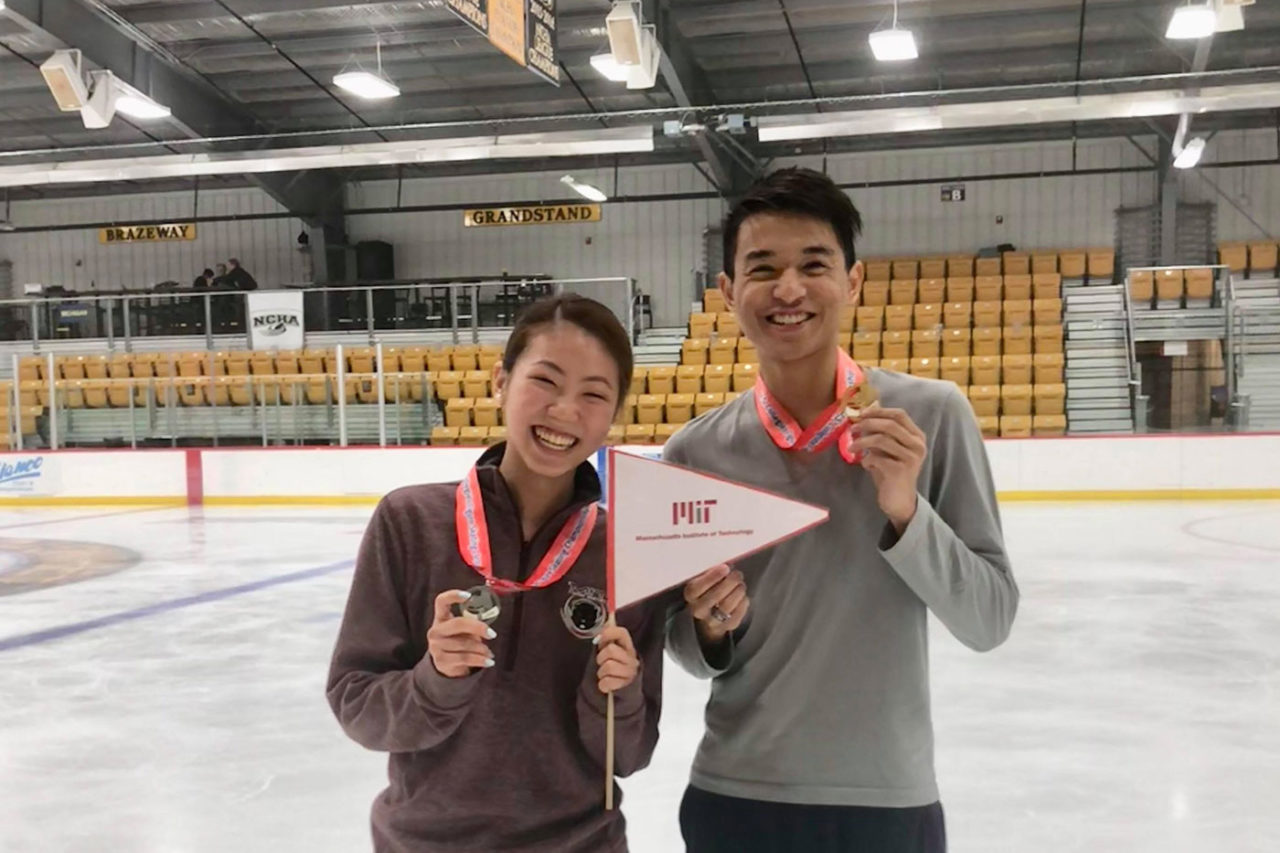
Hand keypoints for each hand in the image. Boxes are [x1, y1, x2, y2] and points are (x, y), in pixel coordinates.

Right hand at [427, 590, 495, 677]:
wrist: (445, 664)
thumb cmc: (457, 640)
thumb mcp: (461, 630)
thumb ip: (471, 622)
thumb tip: (488, 623)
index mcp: (441, 617)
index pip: (441, 601)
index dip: (453, 595)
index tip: (469, 596)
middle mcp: (435, 631)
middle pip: (458, 624)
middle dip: (478, 628)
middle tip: (492, 634)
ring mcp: (436, 647)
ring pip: (465, 644)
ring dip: (482, 648)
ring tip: (489, 652)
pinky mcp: (441, 662)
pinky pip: (465, 658)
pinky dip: (480, 660)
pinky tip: (489, 661)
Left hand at [594, 624, 639, 693]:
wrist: (622, 692)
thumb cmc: (613, 668)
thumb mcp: (611, 652)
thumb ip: (608, 638)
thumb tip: (605, 623)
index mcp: (628, 647)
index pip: (622, 633)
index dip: (609, 633)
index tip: (600, 639)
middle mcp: (631, 658)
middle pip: (611, 650)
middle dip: (601, 657)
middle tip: (602, 662)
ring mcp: (630, 672)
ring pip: (608, 666)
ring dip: (601, 672)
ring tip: (604, 674)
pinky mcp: (625, 686)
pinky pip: (606, 682)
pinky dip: (603, 685)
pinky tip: (606, 684)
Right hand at [683, 564, 748, 644]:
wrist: (709, 616)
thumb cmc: (707, 591)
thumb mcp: (702, 580)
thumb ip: (710, 573)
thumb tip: (726, 566)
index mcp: (691, 595)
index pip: (698, 587)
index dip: (713, 577)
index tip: (725, 568)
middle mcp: (698, 610)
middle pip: (715, 596)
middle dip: (729, 583)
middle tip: (737, 574)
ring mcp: (712, 621)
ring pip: (727, 606)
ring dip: (737, 592)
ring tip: (741, 584)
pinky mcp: (727, 627)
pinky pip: (738, 614)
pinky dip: (743, 602)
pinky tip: (743, 595)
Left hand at [850, 407, 926, 532]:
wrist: (899, 500)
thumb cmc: (891, 471)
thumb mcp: (887, 449)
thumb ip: (881, 432)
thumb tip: (865, 411)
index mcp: (917, 436)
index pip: (900, 414)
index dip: (879, 411)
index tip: (861, 413)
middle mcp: (918, 445)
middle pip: (890, 424)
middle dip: (867, 424)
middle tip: (852, 429)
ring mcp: (911, 458)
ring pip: (881, 440)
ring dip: (862, 442)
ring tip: (852, 448)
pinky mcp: (900, 471)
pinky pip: (876, 458)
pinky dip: (866, 459)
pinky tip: (865, 465)